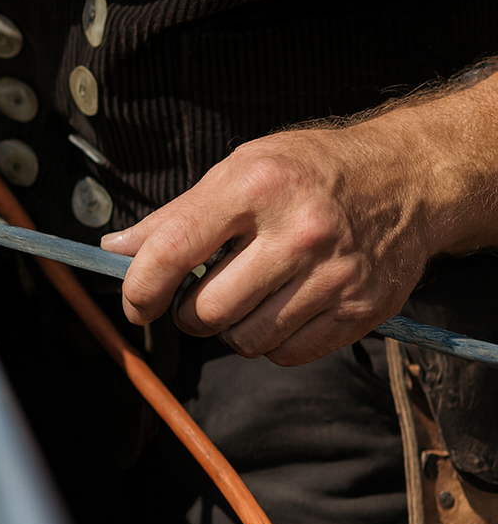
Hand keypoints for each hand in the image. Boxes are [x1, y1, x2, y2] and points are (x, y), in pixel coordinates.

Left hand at [100, 114, 459, 365]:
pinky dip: (271, 341)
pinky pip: (287, 354)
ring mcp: (332, 275)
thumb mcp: (241, 168)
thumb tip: (115, 250)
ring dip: (230, 329)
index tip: (136, 302)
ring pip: (245, 339)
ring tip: (245, 295)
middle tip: (198, 294)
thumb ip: (176, 216)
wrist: (407, 178)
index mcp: (256, 185)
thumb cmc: (312, 169)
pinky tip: (281, 307)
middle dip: (188, 312)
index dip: (140, 286)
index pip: (174, 250)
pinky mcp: (359, 310)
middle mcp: (297, 231)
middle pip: (207, 310)